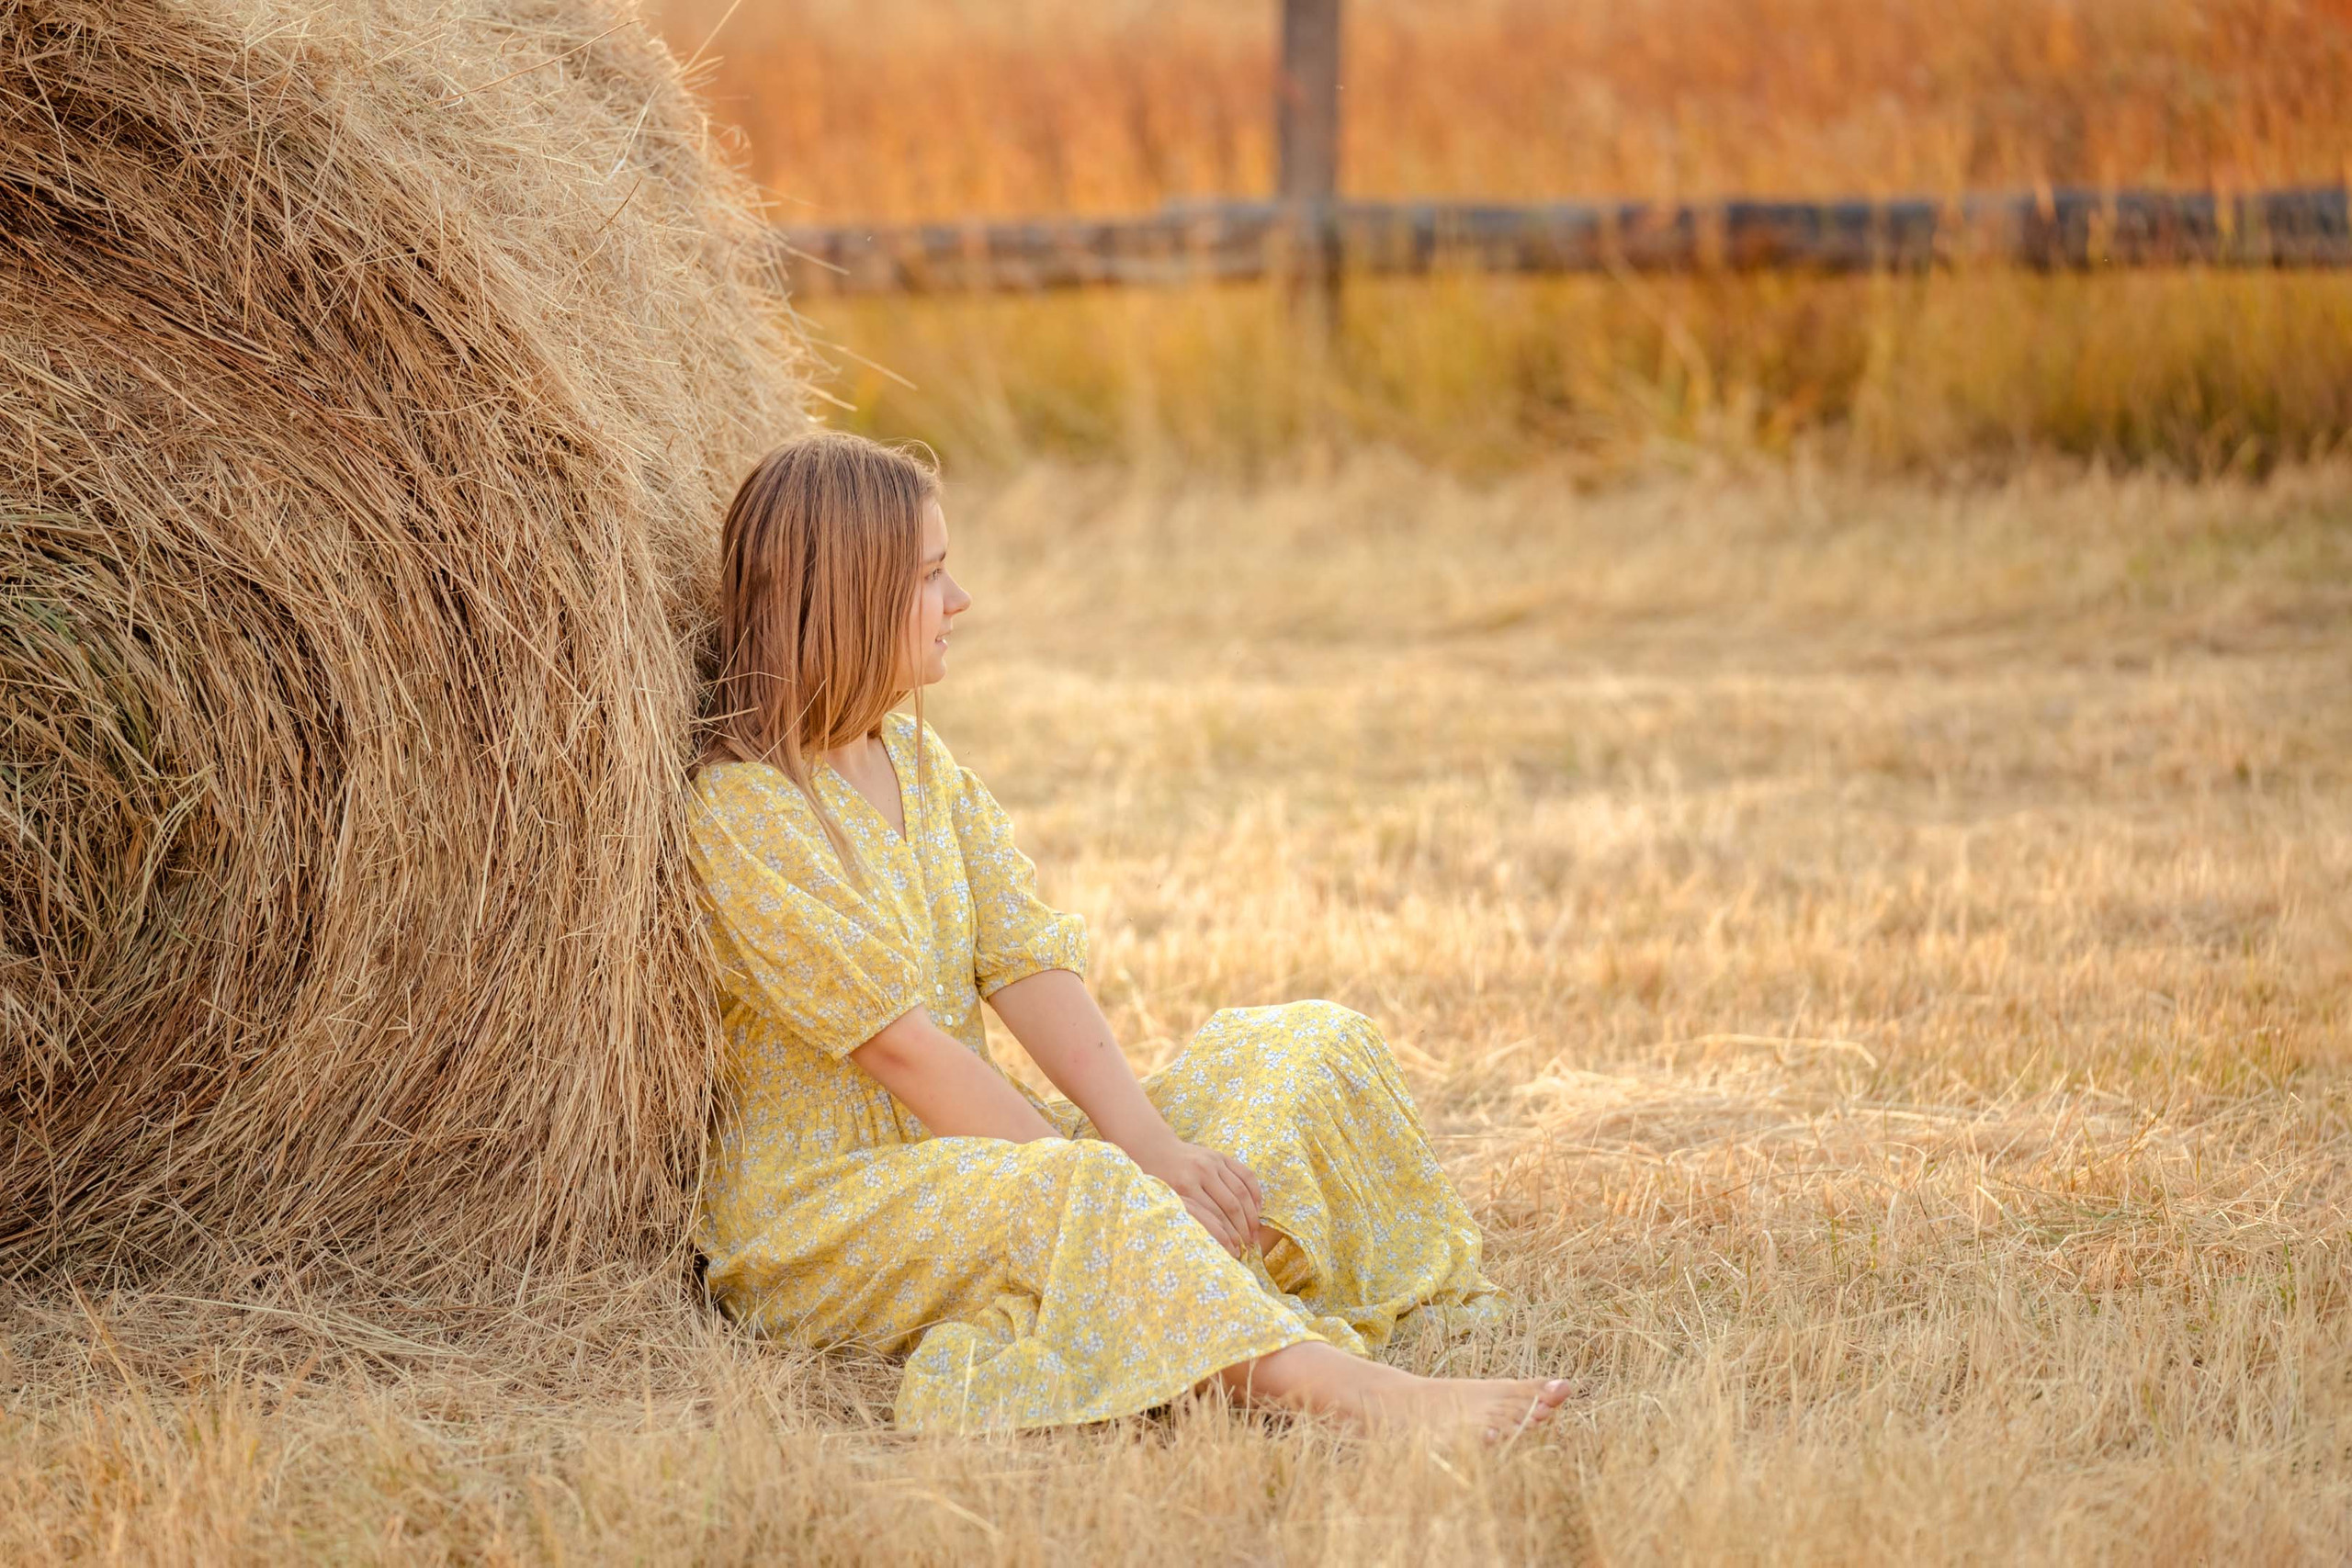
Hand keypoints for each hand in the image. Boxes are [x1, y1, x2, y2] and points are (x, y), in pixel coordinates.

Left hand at [1128, 1136, 1264, 1259]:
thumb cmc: (1157, 1181)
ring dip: (1252, 1214)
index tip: (1235, 1251)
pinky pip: (1245, 1174)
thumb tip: (1208, 1243)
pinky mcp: (1221, 1156)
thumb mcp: (1163, 1199)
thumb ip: (1184, 1216)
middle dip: (1243, 1228)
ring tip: (1255, 1231)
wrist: (1156, 1150)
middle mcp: (1202, 1171)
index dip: (1228, 1236)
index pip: (1214, 1216)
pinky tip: (1258, 1208)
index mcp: (1185, 1185)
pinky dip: (1255, 1192)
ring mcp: (1214, 1162)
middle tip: (1249, 1245)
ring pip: (1241, 1191)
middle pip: (1231, 1205)